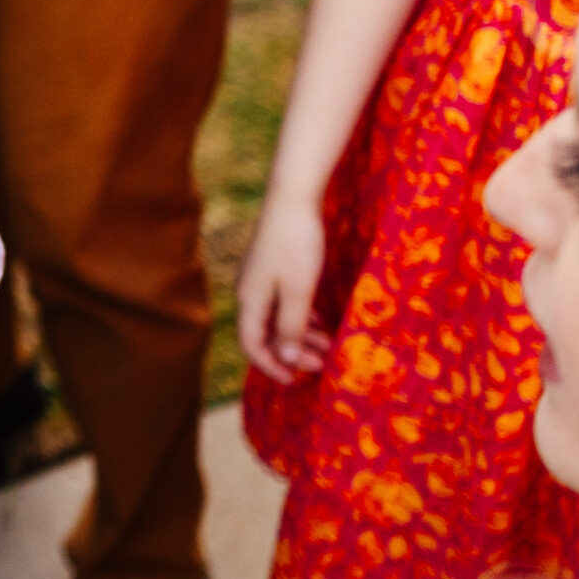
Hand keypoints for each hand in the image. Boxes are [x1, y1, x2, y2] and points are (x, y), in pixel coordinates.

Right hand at [237, 195, 333, 382]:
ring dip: (301, 335)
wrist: (293, 197)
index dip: (271, 366)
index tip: (294, 381)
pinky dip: (300, 316)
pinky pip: (283, 302)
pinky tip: (319, 319)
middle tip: (322, 364)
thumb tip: (286, 359)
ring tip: (328, 345)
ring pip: (277, 318)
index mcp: (250, 300)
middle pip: (266, 334)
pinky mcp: (273, 266)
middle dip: (293, 353)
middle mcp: (250, 292)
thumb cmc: (295, 244)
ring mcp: (261, 278)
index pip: (252, 345)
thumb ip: (291, 327)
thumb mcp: (297, 291)